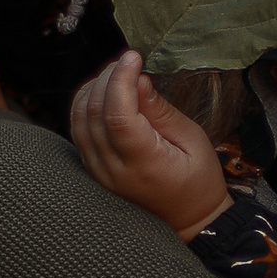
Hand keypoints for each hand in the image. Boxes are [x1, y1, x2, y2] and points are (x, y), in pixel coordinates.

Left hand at [69, 50, 231, 236]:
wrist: (190, 220)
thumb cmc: (199, 180)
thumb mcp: (192, 140)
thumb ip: (161, 110)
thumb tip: (138, 80)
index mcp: (144, 164)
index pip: (117, 114)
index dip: (120, 79)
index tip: (134, 57)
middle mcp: (114, 171)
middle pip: (94, 113)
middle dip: (107, 78)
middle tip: (128, 62)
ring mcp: (99, 173)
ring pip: (78, 120)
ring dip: (93, 89)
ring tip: (117, 74)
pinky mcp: (93, 171)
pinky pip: (78, 131)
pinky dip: (85, 105)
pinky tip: (104, 93)